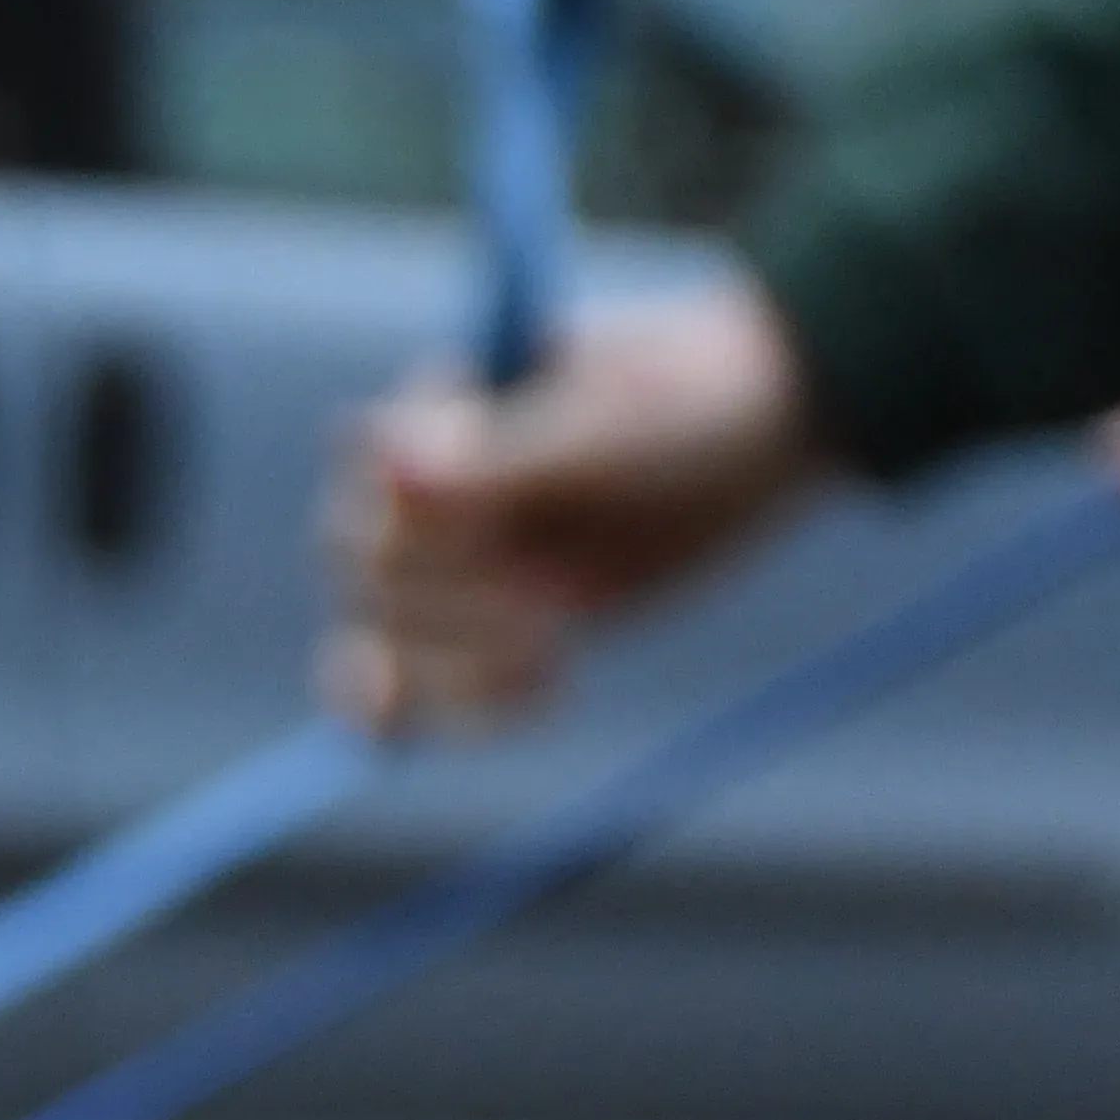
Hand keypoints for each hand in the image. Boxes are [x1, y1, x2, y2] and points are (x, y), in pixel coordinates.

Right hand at [322, 278, 830, 731]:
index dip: (417, 530)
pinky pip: (410, 699)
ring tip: (553, 661)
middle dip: (455, 606)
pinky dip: (450, 715)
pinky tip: (526, 700)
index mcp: (428, 418)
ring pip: (377, 650)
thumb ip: (501, 455)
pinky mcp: (465, 635)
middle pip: (368, 578)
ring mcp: (436, 571)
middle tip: (558, 602)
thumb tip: (392, 470)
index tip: (505, 530)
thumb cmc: (686, 404)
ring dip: (455, 673)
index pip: (364, 485)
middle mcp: (410, 496)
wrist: (756, 437)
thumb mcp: (610, 424)